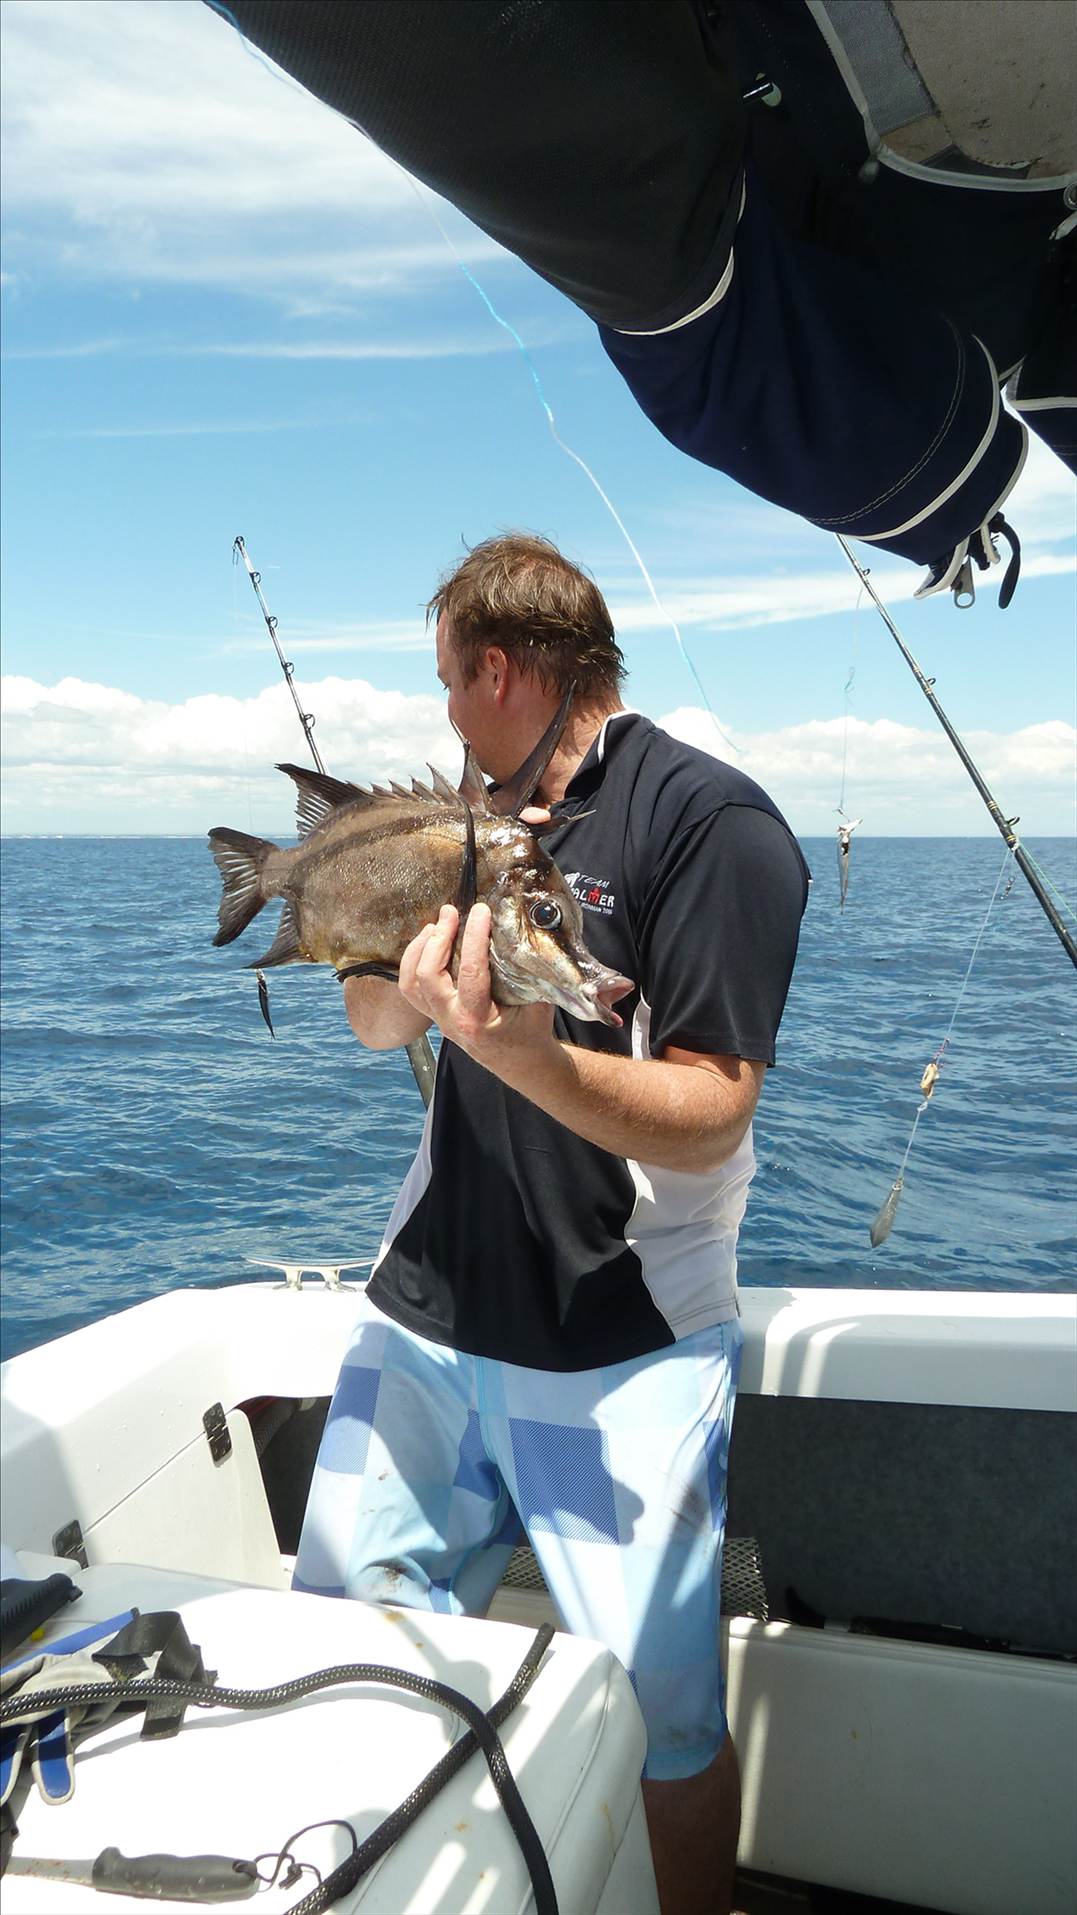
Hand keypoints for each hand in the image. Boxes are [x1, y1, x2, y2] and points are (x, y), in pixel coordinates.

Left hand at [398, 903, 557, 1078]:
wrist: (521, 1062)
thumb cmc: (532, 1031)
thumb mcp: (540, 1000)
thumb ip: (532, 969)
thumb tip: (529, 929)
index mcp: (478, 1020)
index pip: (470, 971)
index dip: (474, 936)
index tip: (481, 910)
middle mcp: (452, 1020)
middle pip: (428, 976)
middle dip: (439, 938)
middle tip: (452, 912)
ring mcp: (439, 1019)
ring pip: (411, 982)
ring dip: (419, 949)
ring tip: (435, 926)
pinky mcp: (434, 1015)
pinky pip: (411, 988)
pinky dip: (414, 962)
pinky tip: (428, 942)